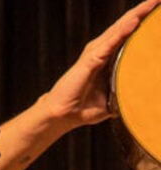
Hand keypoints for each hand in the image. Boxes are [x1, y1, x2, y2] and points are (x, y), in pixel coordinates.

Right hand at [43, 1, 158, 128]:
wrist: (62, 115)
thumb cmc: (83, 108)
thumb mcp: (111, 100)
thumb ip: (123, 95)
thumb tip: (140, 101)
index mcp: (107, 57)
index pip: (128, 34)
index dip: (143, 20)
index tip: (159, 10)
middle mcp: (101, 50)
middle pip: (125, 25)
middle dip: (143, 10)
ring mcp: (95, 53)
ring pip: (120, 29)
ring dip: (137, 15)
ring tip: (152, 3)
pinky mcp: (90, 60)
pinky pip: (110, 43)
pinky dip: (123, 31)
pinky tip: (135, 21)